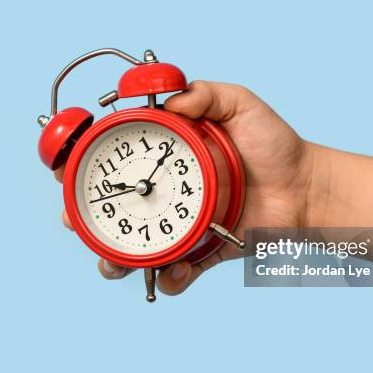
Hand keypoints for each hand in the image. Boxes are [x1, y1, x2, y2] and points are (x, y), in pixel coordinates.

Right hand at [56, 81, 316, 291]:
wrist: (306, 189)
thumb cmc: (276, 145)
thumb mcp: (241, 105)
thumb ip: (206, 94)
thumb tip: (170, 102)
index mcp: (171, 158)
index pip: (119, 162)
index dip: (88, 168)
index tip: (65, 170)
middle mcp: (171, 192)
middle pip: (117, 209)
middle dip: (88, 220)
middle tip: (77, 220)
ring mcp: (184, 224)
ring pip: (139, 246)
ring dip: (117, 259)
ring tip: (112, 262)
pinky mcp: (205, 250)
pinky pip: (180, 271)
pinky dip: (171, 278)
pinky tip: (172, 274)